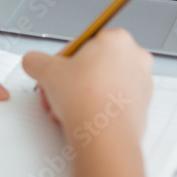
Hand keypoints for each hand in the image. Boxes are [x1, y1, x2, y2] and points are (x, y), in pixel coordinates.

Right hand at [23, 29, 152, 140]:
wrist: (104, 137)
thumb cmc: (87, 100)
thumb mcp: (47, 71)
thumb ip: (36, 60)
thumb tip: (33, 62)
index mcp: (117, 39)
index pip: (81, 43)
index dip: (61, 60)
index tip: (54, 72)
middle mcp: (135, 57)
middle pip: (93, 64)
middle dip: (71, 80)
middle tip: (58, 91)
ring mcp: (142, 83)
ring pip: (103, 83)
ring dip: (81, 94)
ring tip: (66, 108)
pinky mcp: (142, 106)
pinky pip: (113, 101)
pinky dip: (98, 107)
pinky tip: (82, 117)